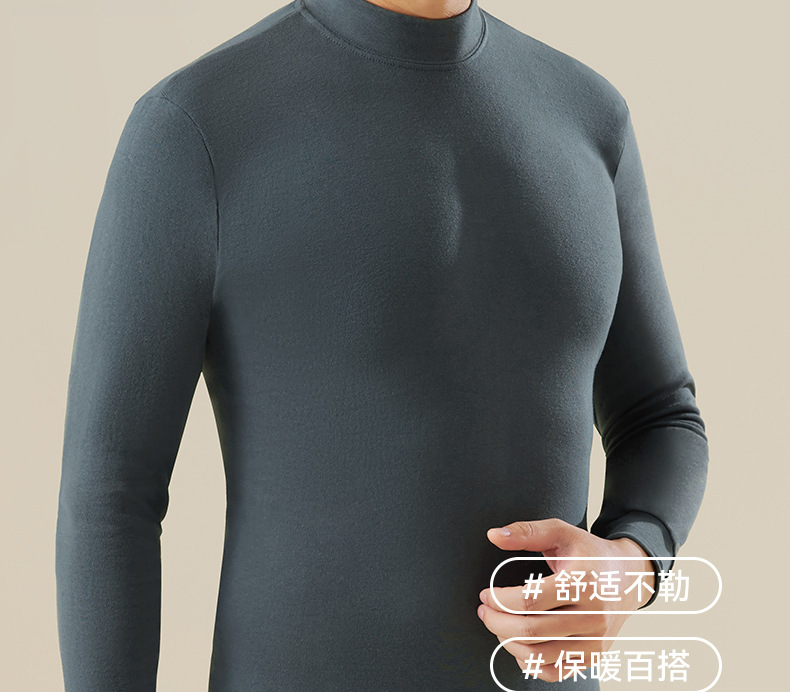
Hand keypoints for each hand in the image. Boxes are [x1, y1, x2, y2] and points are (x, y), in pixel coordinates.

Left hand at [477, 518, 655, 681]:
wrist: (630, 576)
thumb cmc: (589, 552)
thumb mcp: (561, 532)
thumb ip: (526, 532)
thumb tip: (493, 535)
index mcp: (583, 582)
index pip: (530, 601)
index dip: (499, 600)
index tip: (486, 594)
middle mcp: (593, 615)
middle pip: (531, 631)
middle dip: (497, 622)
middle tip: (484, 611)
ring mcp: (595, 640)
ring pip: (540, 655)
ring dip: (508, 642)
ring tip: (498, 625)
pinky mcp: (594, 656)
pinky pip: (555, 671)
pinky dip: (530, 662)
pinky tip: (519, 644)